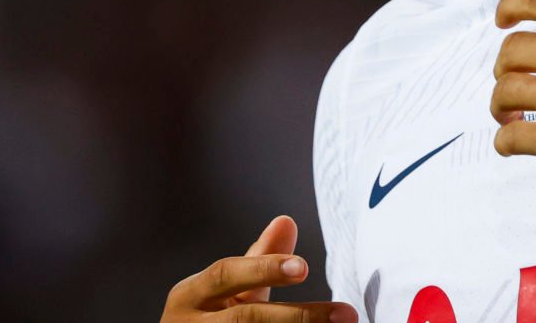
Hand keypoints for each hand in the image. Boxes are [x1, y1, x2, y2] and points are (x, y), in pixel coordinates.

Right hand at [161, 215, 356, 322]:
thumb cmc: (209, 315)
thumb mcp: (228, 289)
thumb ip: (259, 260)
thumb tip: (286, 221)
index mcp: (189, 295)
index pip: (226, 274)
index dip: (264, 268)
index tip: (304, 268)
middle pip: (246, 319)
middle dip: (299, 317)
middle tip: (346, 314)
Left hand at [491, 0, 535, 207]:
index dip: (509, 6)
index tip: (502, 19)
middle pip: (511, 49)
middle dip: (504, 65)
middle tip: (513, 80)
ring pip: (504, 92)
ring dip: (500, 104)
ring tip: (512, 115)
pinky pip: (511, 138)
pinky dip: (505, 141)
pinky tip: (513, 142)